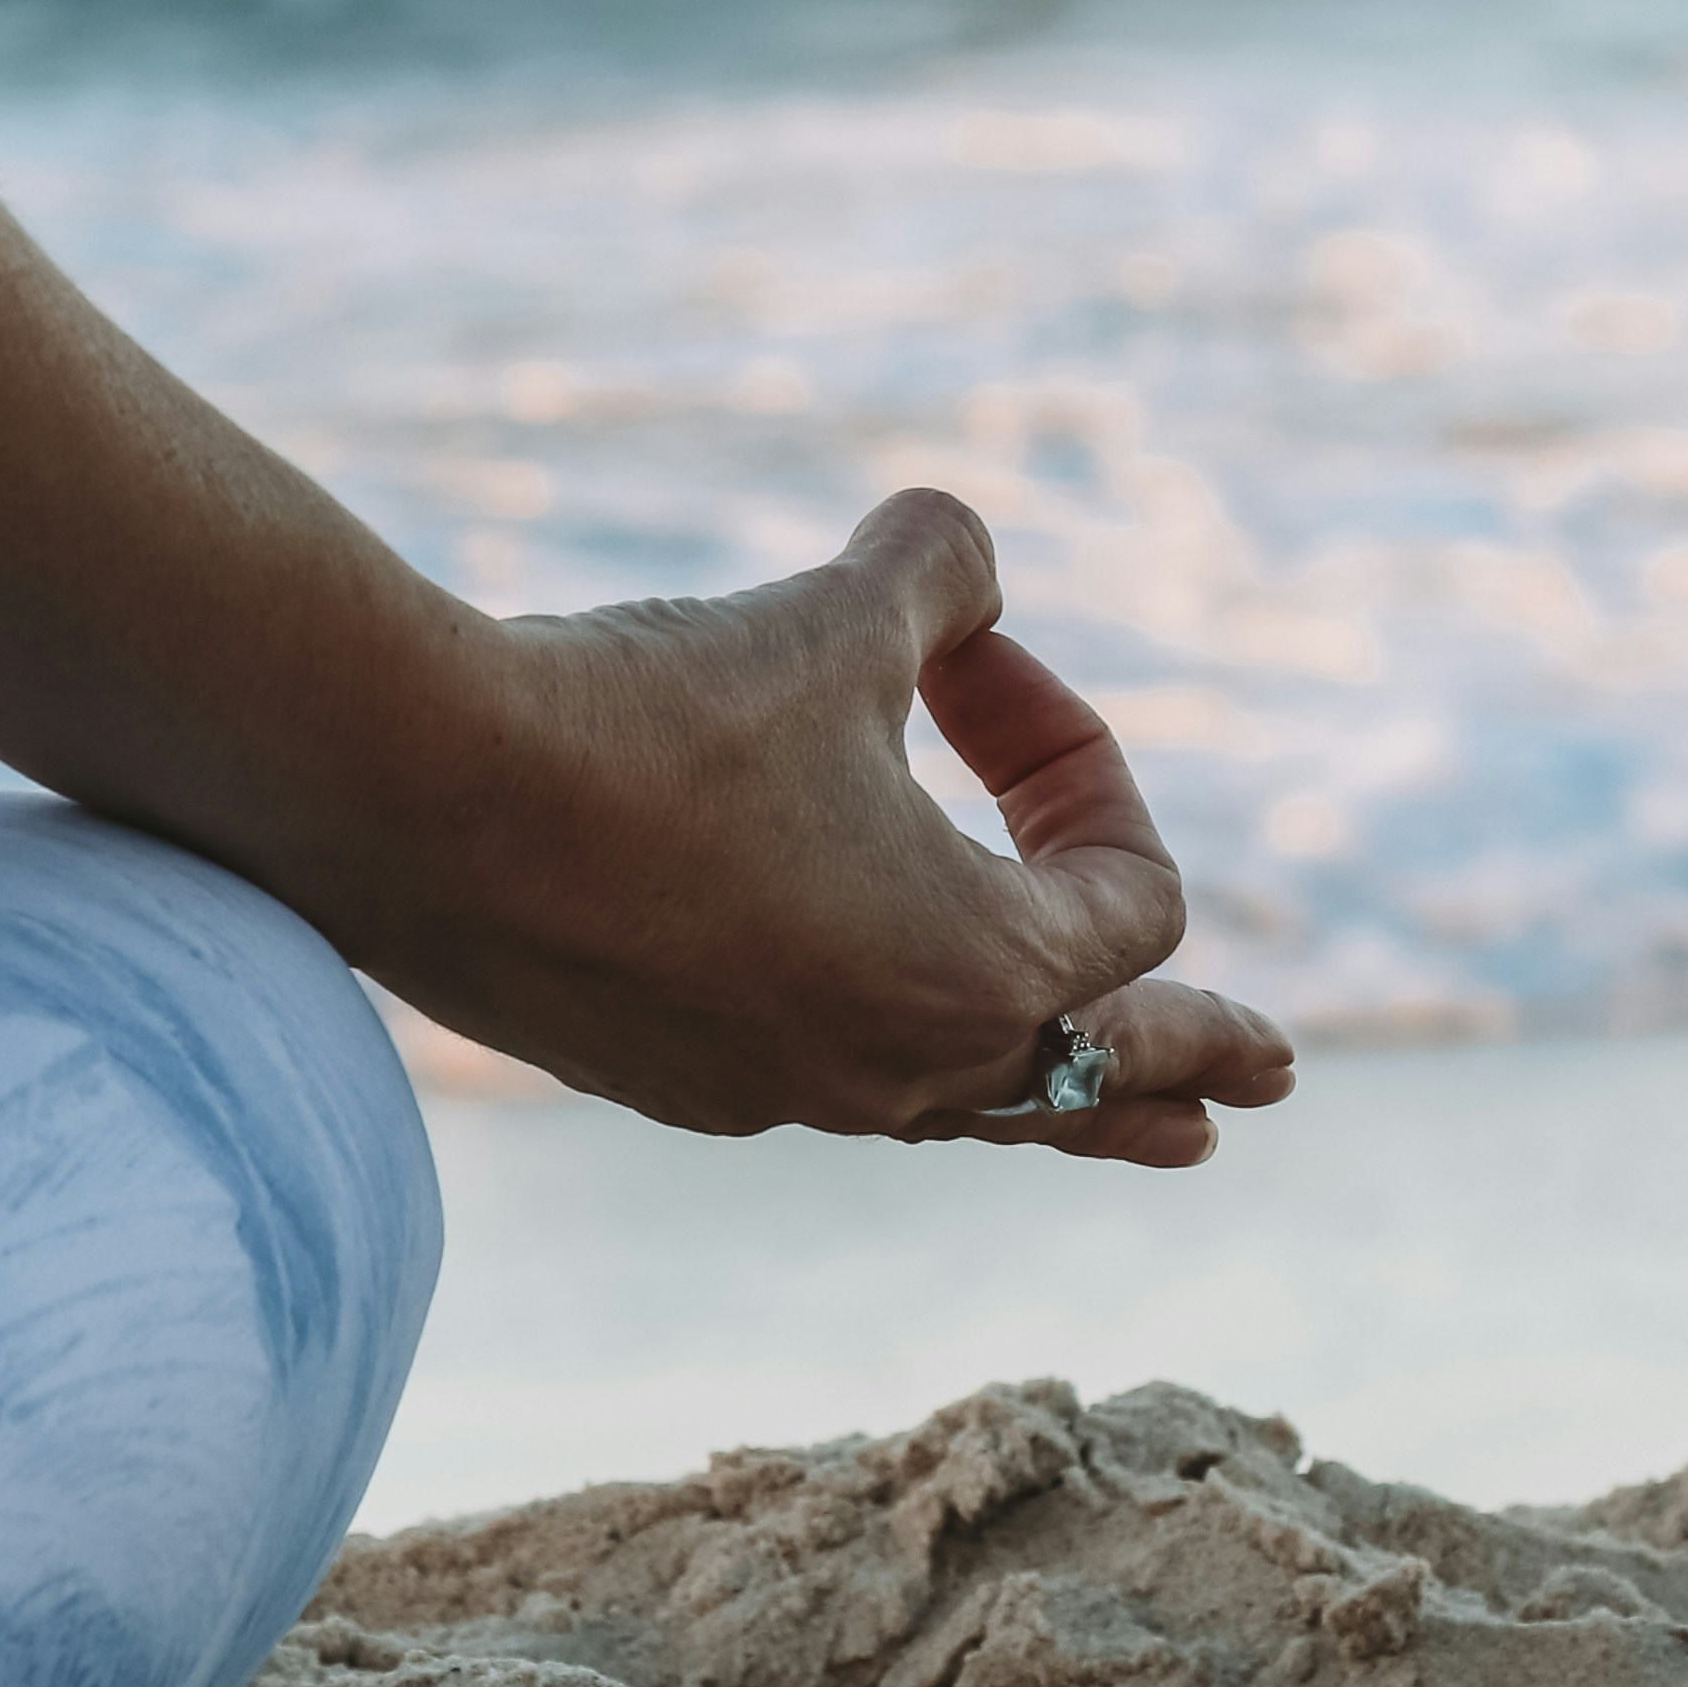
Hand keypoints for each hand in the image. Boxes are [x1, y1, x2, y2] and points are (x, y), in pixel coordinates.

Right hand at [328, 491, 1295, 1166]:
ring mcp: (782, 1092)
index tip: (971, 657)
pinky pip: (831, 1084)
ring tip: (1151, 1129)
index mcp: (980, 974)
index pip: (1128, 895)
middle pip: (1096, 1078)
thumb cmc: (649, 712)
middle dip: (1191, 1057)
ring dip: (1063, 1098)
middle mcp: (898, 1068)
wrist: (415, 796)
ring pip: (968, 1110)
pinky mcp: (673, 1079)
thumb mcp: (833, 614)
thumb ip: (940, 575)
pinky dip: (890, 1054)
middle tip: (1273, 1078)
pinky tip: (875, 1045)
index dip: (1078, 755)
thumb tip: (965, 557)